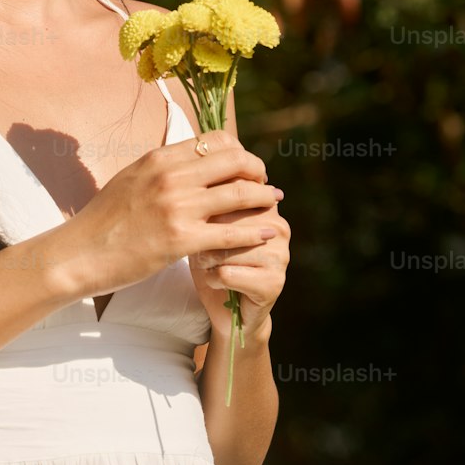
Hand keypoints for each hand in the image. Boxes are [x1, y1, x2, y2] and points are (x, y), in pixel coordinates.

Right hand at [51, 126, 285, 306]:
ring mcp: (177, 208)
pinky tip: (266, 233)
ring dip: (264, 198)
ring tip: (274, 203)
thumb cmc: (104, 220)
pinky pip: (231, 233)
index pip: (215, 140)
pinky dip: (254, 232)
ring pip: (239, 193)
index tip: (246, 165)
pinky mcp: (181, 240)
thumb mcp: (131, 178)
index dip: (239, 151)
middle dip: (258, 170)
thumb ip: (162, 168)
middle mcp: (171, 176)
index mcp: (160, 157)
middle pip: (235, 161)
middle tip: (266, 183)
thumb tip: (187, 160)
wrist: (80, 253)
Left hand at [188, 133, 289, 341]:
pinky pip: (228, 272)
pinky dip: (211, 278)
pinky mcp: (273, 283)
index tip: (191, 210)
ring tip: (202, 261)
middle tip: (192, 237)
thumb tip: (184, 153)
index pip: (237, 183)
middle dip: (205, 225)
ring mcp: (280, 254)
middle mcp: (277, 224)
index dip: (209, 197)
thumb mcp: (204, 217)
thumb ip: (206, 188)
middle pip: (232, 211)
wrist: (228, 310)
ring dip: (206, 255)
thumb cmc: (207, 256)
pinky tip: (212, 281)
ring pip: (229, 243)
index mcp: (263, 203)